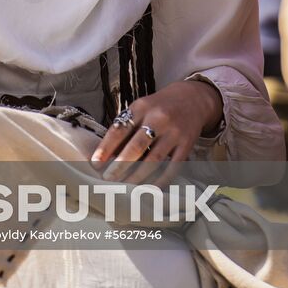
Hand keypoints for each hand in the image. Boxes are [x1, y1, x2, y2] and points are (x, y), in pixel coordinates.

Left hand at [90, 81, 222, 183]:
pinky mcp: (187, 144)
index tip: (95, 163)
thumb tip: (107, 156)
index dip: (106, 147)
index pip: (120, 129)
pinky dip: (161, 180)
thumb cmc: (158, 107)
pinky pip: (172, 166)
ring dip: (138, 176)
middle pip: (136, 146)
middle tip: (108, 179)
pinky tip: (150, 189)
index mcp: (141, 107)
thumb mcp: (140, 108)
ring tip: (125, 187)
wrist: (192, 99)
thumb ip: (125, 128)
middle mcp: (158, 118)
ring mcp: (174, 132)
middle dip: (120, 165)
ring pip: (154, 159)